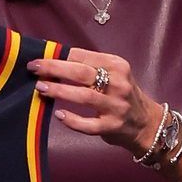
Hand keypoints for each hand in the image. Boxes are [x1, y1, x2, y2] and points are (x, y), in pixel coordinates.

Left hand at [27, 48, 159, 154]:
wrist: (147, 123)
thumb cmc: (122, 95)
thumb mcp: (114, 74)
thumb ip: (90, 67)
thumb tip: (54, 59)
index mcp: (117, 65)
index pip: (84, 56)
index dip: (59, 55)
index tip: (39, 56)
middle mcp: (118, 84)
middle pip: (82, 73)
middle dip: (55, 68)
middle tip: (34, 68)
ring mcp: (116, 106)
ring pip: (84, 96)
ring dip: (60, 91)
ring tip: (40, 88)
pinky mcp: (112, 126)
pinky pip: (88, 125)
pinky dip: (72, 120)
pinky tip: (58, 115)